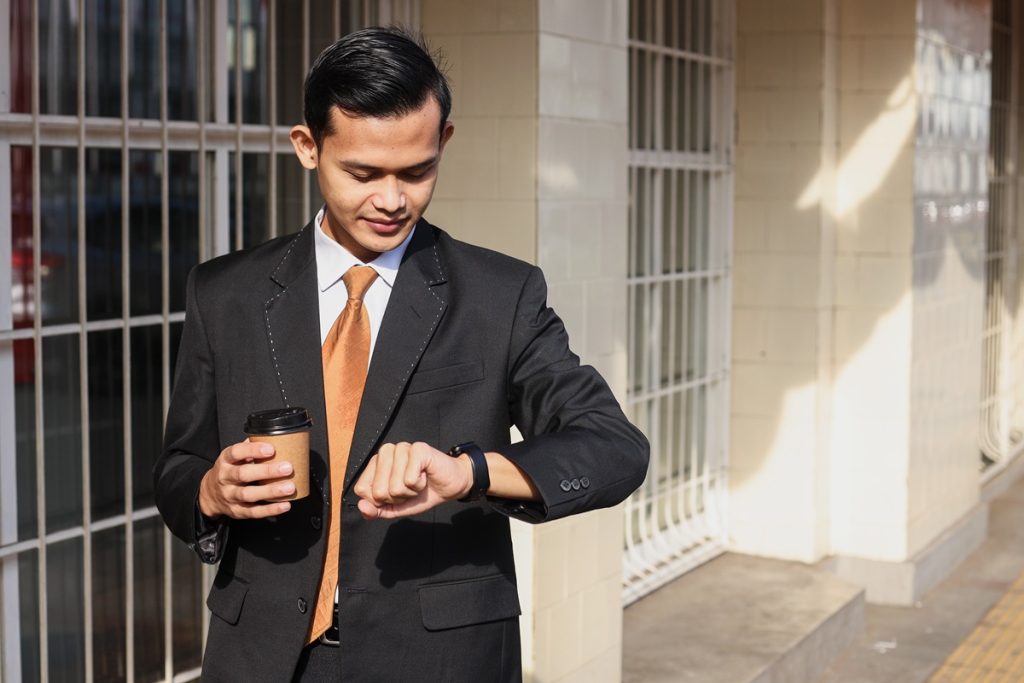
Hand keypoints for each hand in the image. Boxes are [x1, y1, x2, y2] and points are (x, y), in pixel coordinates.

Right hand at [198, 440, 295, 518]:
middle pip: (243, 474)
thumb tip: (275, 436)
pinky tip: (284, 505)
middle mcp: (225, 478)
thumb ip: (250, 447)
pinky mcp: (237, 511)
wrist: (209, 494)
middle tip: (287, 468)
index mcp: (225, 460)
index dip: (253, 450)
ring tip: (289, 487)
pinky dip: (270, 510)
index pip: (236, 453)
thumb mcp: (234, 456)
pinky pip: (253, 512)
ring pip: (249, 494)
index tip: (271, 449)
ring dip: (270, 491)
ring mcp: (230, 496)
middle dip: (267, 471)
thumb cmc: (230, 469)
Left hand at [354, 441, 472, 519]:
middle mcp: (385, 452)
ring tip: (418, 481)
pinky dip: (419, 485)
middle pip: (377, 491)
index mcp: (375, 463)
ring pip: (394, 486)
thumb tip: (361, 506)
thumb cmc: (421, 493)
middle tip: (409, 487)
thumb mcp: (395, 507)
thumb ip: (376, 510)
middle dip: (397, 498)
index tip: (395, 493)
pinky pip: (409, 480)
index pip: (361, 489)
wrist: (449, 486)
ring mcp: (401, 448)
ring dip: (410, 491)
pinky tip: (425, 475)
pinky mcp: (418, 449)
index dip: (379, 500)